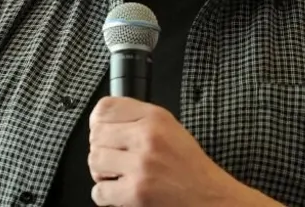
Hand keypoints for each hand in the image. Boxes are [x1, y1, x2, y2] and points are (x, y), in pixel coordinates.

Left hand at [87, 96, 277, 206]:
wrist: (210, 197)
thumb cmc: (189, 166)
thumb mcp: (170, 128)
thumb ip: (138, 118)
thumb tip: (101, 119)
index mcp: (155, 118)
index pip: (105, 108)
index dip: (98, 121)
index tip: (103, 130)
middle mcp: (147, 137)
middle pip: (96, 135)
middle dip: (102, 148)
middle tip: (115, 158)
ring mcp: (141, 166)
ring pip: (94, 161)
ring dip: (102, 172)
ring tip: (119, 175)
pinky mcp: (136, 192)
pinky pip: (99, 191)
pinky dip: (106, 195)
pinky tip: (121, 191)